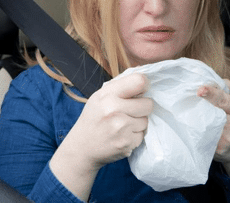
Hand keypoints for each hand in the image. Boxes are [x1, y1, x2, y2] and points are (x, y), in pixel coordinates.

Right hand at [50, 73, 152, 199]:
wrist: (81, 148)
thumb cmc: (93, 118)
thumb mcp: (99, 97)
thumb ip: (120, 88)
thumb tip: (144, 82)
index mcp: (107, 95)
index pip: (139, 81)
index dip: (144, 85)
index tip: (141, 90)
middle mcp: (114, 110)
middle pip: (148, 104)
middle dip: (143, 107)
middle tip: (130, 111)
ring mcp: (121, 128)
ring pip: (146, 121)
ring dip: (138, 123)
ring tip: (123, 125)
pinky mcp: (126, 144)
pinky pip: (142, 135)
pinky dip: (135, 136)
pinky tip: (122, 135)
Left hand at [198, 80, 229, 176]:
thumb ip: (225, 90)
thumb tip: (208, 79)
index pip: (225, 99)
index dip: (211, 93)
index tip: (199, 90)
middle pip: (216, 112)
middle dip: (202, 105)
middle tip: (189, 98)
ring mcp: (228, 139)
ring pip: (208, 126)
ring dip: (195, 119)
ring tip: (186, 112)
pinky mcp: (220, 150)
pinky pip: (205, 139)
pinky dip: (197, 133)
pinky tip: (189, 128)